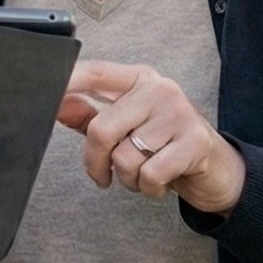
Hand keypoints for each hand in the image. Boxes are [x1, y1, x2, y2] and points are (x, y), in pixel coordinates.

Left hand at [56, 60, 244, 214]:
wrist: (218, 171)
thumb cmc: (165, 147)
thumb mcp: (128, 129)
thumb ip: (92, 117)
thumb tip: (57, 105)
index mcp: (140, 79)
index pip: (97, 73)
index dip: (68, 81)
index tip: (44, 92)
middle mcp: (160, 89)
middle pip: (101, 129)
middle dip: (96, 163)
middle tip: (104, 175)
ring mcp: (179, 113)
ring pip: (124, 157)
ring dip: (128, 179)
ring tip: (145, 174)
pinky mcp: (195, 141)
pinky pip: (149, 174)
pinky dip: (148, 189)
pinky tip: (161, 183)